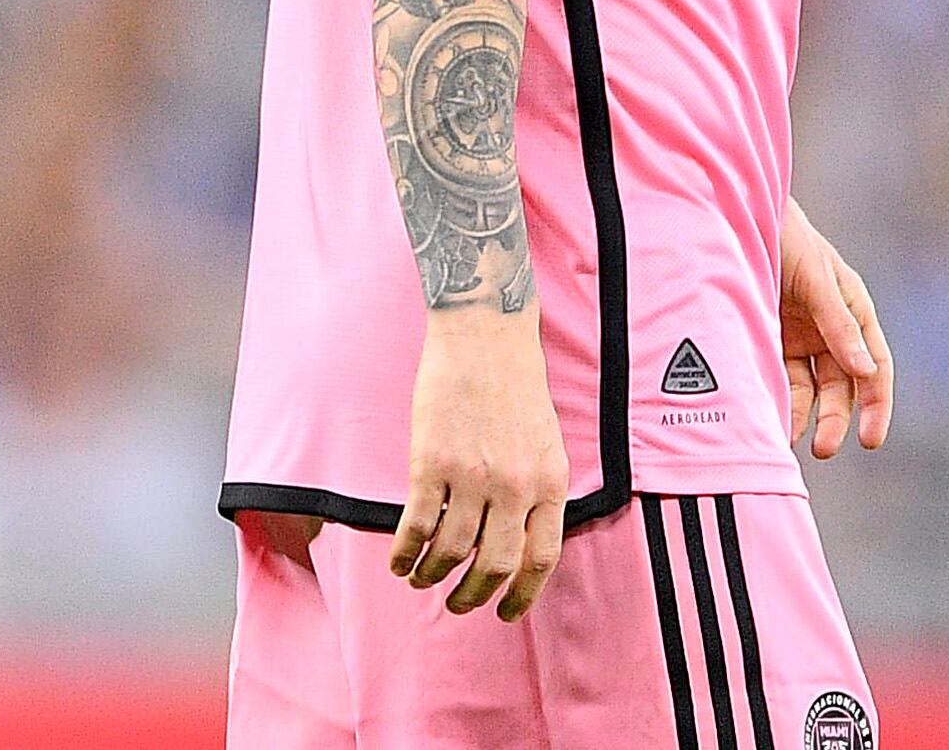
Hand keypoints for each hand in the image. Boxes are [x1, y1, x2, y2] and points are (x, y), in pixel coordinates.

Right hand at [391, 307, 569, 620]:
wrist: (486, 335)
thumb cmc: (516, 386)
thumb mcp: (546, 443)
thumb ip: (538, 491)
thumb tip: (520, 543)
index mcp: (550, 482)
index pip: (541, 558)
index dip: (522, 594)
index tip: (505, 613)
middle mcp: (515, 485)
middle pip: (495, 565)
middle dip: (472, 595)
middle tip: (458, 603)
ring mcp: (472, 476)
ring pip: (451, 552)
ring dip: (432, 576)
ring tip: (421, 580)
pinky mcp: (431, 464)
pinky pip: (415, 527)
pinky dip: (405, 554)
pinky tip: (399, 562)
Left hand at [778, 197, 893, 457]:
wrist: (736, 215)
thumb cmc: (785, 237)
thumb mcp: (816, 278)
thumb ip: (839, 323)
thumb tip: (866, 370)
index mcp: (854, 311)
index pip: (874, 366)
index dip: (876, 404)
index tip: (870, 439)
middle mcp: (831, 328)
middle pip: (843, 385)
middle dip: (837, 418)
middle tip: (823, 448)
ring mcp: (800, 336)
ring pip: (810, 388)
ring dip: (804, 415)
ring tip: (790, 438)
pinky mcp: (770, 340)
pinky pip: (780, 379)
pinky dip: (778, 401)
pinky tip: (770, 418)